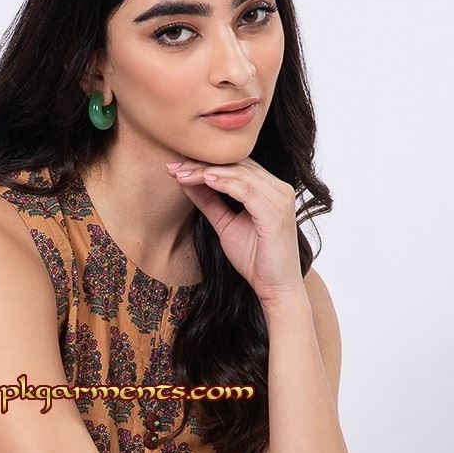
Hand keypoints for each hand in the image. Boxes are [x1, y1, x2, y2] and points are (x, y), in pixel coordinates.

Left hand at [164, 157, 304, 308]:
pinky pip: (246, 190)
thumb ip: (210, 202)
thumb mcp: (226, 225)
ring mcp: (280, 200)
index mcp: (271, 190)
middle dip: (202, 164)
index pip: (237, 165)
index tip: (176, 167)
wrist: (277, 290)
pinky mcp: (275, 214)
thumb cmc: (256, 260)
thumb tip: (187, 182)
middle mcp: (279, 189)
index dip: (206, 162)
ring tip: (182, 174)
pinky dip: (224, 183)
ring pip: (240, 173)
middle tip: (173, 167)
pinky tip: (204, 180)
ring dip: (207, 172)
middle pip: (237, 164)